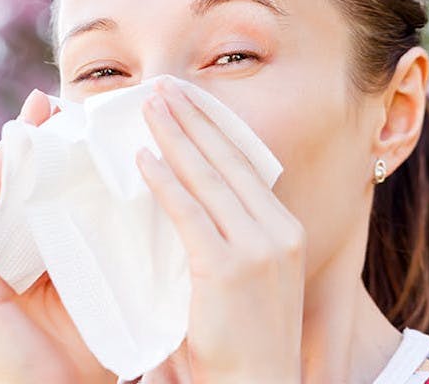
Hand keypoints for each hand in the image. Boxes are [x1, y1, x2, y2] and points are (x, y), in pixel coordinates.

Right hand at [0, 90, 115, 383]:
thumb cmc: (106, 342)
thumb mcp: (122, 278)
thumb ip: (131, 242)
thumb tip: (169, 191)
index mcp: (50, 248)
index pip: (51, 189)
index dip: (63, 151)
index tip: (86, 115)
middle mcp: (18, 252)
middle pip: (18, 186)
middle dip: (32, 141)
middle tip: (51, 101)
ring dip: (8, 156)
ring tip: (29, 120)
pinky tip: (6, 164)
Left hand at [135, 77, 306, 383]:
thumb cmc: (247, 339)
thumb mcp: (253, 277)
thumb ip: (233, 237)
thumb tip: (195, 198)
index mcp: (285, 229)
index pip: (247, 165)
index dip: (215, 129)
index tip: (190, 102)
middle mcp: (278, 230)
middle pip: (230, 160)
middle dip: (194, 118)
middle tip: (163, 88)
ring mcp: (258, 248)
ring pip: (209, 178)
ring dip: (175, 136)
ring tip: (148, 107)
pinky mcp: (227, 268)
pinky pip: (189, 214)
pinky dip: (165, 182)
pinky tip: (143, 160)